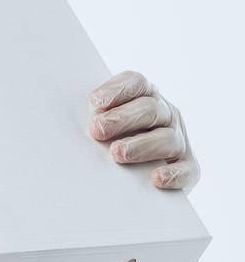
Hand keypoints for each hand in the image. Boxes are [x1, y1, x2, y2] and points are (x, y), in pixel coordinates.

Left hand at [88, 70, 199, 191]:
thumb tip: (73, 124)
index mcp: (146, 97)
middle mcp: (166, 115)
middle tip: (98, 130)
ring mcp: (179, 141)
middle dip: (122, 118)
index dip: (116, 90)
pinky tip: (156, 178)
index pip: (136, 83)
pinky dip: (173, 174)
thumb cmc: (113, 143)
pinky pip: (186, 170)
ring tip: (117, 153)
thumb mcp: (105, 126)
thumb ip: (95, 119)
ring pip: (167, 138)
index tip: (94, 103)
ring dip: (141, 145)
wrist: (141, 178)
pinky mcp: (188, 168)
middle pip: (150, 108)